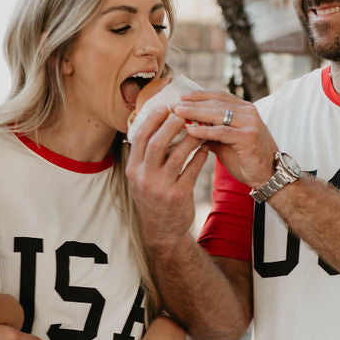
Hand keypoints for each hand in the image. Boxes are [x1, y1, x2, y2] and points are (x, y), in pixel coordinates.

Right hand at [126, 103, 209, 249]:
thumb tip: (155, 127)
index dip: (152, 120)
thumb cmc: (153, 198)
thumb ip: (145, 157)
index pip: (139, 138)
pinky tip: (206, 148)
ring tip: (200, 127)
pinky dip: (200, 156)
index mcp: (133, 170)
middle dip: (171, 125)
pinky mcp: (179, 196)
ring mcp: (161, 188)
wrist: (162, 231)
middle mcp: (145, 178)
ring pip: (177, 156)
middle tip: (184, 112)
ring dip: (190, 138)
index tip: (164, 107)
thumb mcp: (141, 179)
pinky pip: (192, 171)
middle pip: (157, 144)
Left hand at [173, 89, 281, 191]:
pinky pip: (222, 131)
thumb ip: (211, 133)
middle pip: (216, 102)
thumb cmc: (246, 160)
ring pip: (218, 114)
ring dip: (195, 113)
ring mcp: (250, 123)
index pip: (219, 96)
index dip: (199, 95)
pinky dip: (205, 130)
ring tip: (177, 114)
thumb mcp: (225, 143)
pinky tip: (190, 130)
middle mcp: (248, 112)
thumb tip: (188, 128)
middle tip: (173, 104)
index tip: (181, 96)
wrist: (267, 176)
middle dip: (193, 103)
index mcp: (244, 109)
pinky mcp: (248, 136)